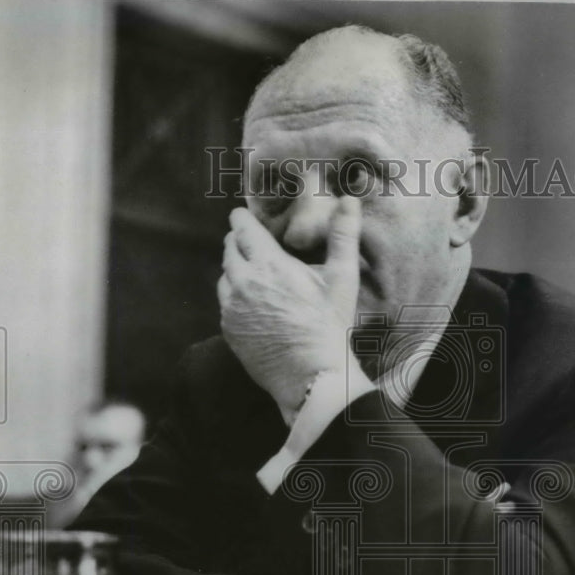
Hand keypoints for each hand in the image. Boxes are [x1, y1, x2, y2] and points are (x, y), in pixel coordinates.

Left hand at [218, 197, 363, 422]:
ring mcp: (232, 308)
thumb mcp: (342, 278)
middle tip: (250, 242)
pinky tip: (253, 303)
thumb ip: (343, 235)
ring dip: (235, 269)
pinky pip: (225, 303)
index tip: (242, 215)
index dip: (241, 219)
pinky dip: (235, 297)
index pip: (241, 228)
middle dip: (238, 242)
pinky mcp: (229, 330)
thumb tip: (349, 198)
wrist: (312, 376)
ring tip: (253, 273)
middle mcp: (242, 282)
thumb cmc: (330, 325)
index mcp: (267, 263)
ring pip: (225, 276)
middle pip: (229, 249)